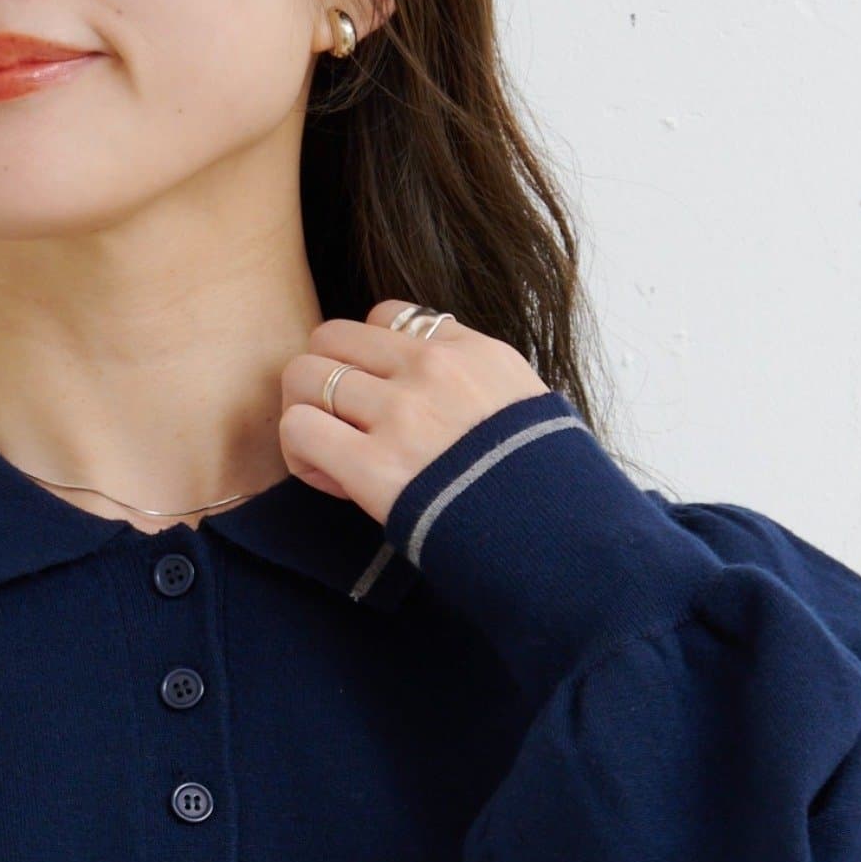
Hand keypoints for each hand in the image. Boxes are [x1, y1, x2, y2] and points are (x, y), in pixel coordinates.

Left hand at [278, 298, 549, 527]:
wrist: (561, 545)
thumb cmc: (546, 494)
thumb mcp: (528, 412)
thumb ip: (481, 388)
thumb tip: (449, 393)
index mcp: (471, 353)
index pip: (386, 316)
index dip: (370, 359)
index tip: (383, 404)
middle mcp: (432, 371)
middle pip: (331, 336)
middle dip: (324, 379)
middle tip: (340, 427)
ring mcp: (401, 415)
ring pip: (304, 376)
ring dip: (305, 415)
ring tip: (330, 455)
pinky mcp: (374, 466)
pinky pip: (299, 427)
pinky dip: (300, 453)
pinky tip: (329, 479)